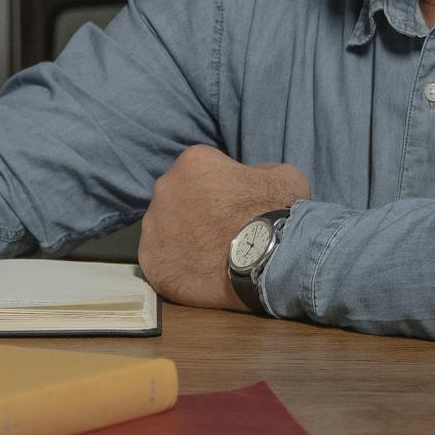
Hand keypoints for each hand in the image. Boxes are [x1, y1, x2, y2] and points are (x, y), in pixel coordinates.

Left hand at [138, 146, 308, 311]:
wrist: (270, 259)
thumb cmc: (277, 213)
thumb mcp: (281, 176)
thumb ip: (258, 172)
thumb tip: (250, 179)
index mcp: (193, 161)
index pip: (199, 171)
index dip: (217, 189)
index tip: (233, 207)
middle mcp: (165, 188)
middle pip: (177, 198)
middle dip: (195, 212)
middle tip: (220, 231)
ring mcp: (154, 228)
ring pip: (165, 230)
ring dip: (183, 239)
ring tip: (211, 255)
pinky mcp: (152, 263)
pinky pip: (161, 261)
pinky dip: (178, 267)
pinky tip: (201, 273)